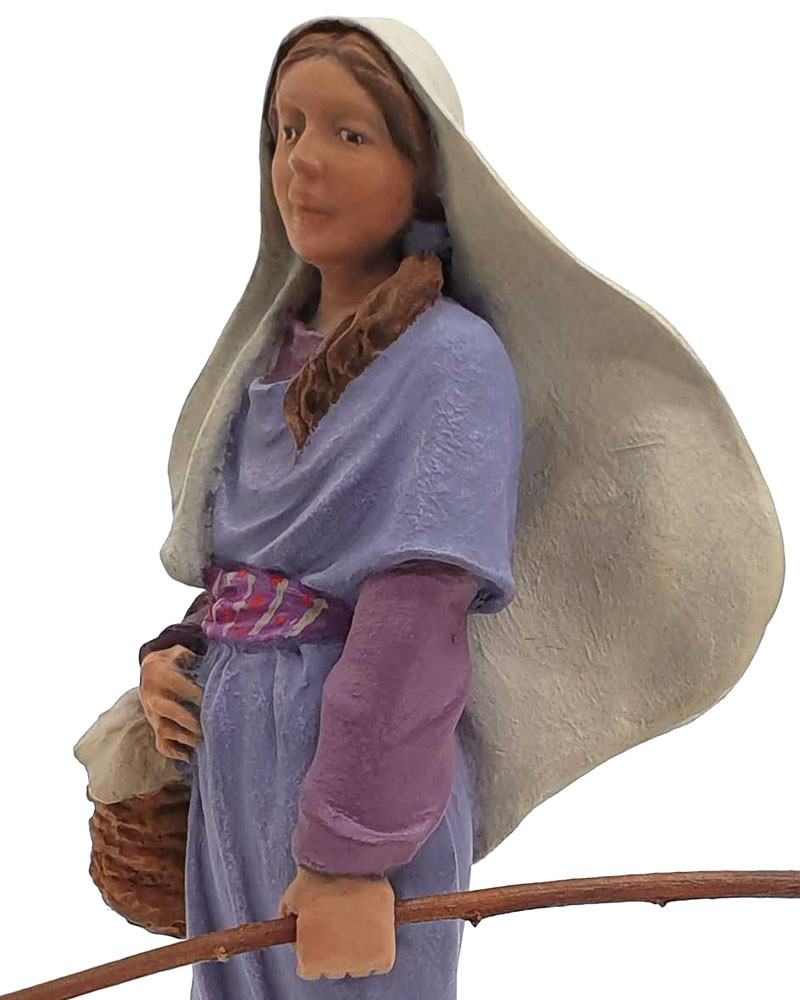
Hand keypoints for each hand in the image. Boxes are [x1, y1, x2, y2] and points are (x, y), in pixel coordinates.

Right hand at [139, 644, 203, 761]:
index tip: (213, 699)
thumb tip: (219, 660)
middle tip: (207, 726)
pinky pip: (161, 744)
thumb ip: (195, 656)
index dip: (196, 693)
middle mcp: (153, 696)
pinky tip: (190, 755)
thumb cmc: (173, 661)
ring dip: (184, 737)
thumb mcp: (180, 652)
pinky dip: (174, 752)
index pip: (178, 686)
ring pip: (164, 730)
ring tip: (204, 741)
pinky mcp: (155, 727)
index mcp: (160, 675)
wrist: (148, 670)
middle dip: (188, 720)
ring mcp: (152, 714)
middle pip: (168, 711)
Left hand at [278, 865, 395, 979]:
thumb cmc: (319, 876)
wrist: (349, 861)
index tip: (318, 925)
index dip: (312, 944)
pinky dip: (378, 949)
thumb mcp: (293, 899)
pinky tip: (372, 925)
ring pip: (358, 966)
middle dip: (334, 946)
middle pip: (333, 968)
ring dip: (357, 949)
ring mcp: (360, 963)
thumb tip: (294, 934)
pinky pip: (380, 963)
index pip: (309, 968)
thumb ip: (290, 923)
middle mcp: (334, 968)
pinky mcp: (383, 955)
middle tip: (338, 917)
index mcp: (309, 960)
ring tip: (357, 917)